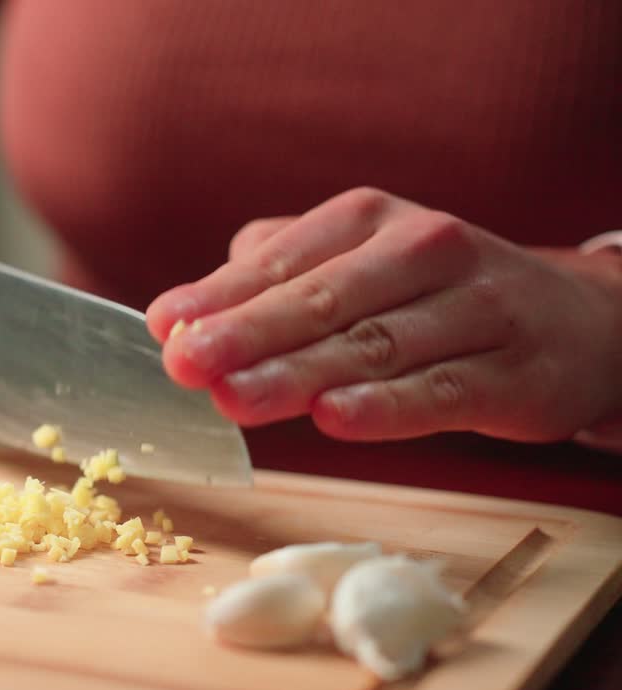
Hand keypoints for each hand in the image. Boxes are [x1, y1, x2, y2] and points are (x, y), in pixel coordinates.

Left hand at [146, 187, 621, 442]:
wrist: (574, 319)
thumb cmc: (432, 295)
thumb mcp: (356, 264)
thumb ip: (274, 278)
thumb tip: (186, 312)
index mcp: (371, 220)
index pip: (283, 260)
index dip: (219, 295)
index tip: (165, 327)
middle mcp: (426, 251)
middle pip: (324, 300)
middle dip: (248, 333)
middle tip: (187, 365)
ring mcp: (476, 310)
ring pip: (376, 346)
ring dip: (299, 375)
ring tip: (235, 398)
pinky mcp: (513, 373)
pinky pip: (441, 391)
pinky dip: (387, 407)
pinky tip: (333, 419)